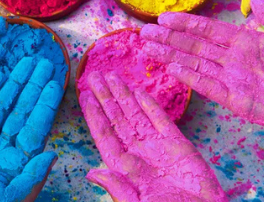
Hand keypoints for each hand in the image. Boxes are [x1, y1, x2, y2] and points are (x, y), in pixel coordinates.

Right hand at [0, 57, 63, 201]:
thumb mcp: (10, 197)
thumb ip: (32, 175)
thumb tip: (52, 153)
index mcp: (15, 164)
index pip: (35, 129)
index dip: (45, 106)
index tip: (54, 83)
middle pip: (20, 113)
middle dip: (32, 88)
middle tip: (42, 63)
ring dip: (12, 85)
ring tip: (24, 63)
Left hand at [78, 72, 225, 201]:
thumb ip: (118, 187)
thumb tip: (91, 174)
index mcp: (126, 168)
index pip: (106, 136)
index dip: (95, 116)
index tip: (85, 97)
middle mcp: (139, 154)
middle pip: (117, 120)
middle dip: (105, 98)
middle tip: (94, 76)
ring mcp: (158, 147)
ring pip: (136, 114)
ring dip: (124, 95)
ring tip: (112, 76)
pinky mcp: (178, 144)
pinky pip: (161, 120)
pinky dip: (151, 105)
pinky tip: (139, 91)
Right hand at [141, 0, 263, 135]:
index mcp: (246, 41)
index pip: (208, 29)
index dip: (186, 24)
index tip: (164, 17)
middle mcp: (234, 59)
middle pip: (194, 46)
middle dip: (169, 39)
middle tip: (144, 32)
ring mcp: (233, 80)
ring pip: (195, 65)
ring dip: (171, 57)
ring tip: (149, 49)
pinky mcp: (237, 101)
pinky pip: (209, 87)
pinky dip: (191, 78)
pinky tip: (173, 69)